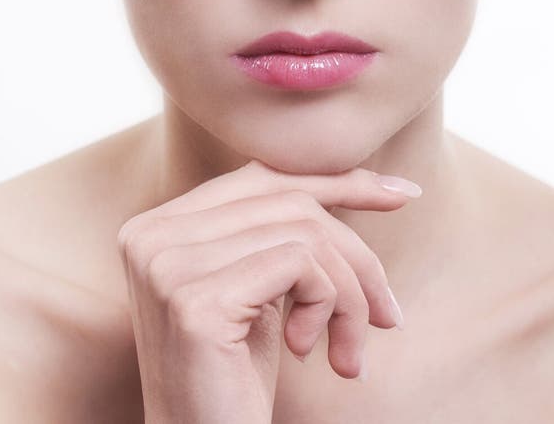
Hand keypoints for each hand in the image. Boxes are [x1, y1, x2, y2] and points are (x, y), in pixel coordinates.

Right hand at [117, 159, 419, 423]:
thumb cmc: (236, 376)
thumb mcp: (261, 287)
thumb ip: (282, 229)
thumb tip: (368, 181)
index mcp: (158, 225)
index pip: (261, 178)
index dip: (335, 181)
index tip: (401, 195)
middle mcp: (151, 235)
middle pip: (288, 201)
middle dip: (355, 254)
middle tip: (389, 315)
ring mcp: (168, 265)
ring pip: (304, 231)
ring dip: (349, 293)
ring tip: (348, 349)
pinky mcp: (196, 300)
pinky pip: (300, 263)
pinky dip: (329, 303)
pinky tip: (312, 350)